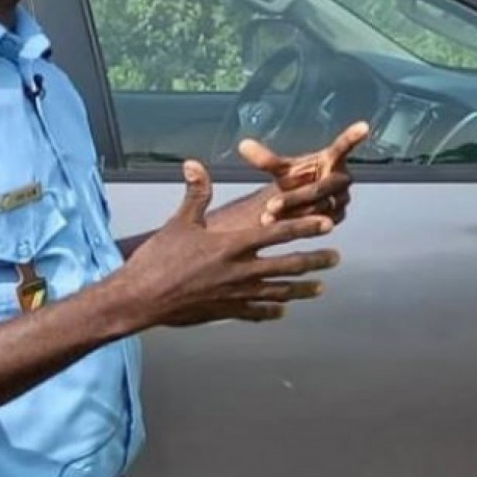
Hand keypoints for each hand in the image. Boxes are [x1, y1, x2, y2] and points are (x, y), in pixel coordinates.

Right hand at [118, 160, 339, 327]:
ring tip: (320, 288)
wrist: (140, 299)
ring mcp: (236, 295)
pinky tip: (282, 312)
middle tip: (336, 257)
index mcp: (233, 245)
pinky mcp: (225, 312)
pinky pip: (255, 312)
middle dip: (315, 260)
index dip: (307, 227)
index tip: (328, 224)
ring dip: (302, 289)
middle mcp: (241, 271)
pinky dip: (270, 311)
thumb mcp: (179, 222)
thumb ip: (196, 193)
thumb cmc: (158, 259)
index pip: (279, 233)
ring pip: (279, 292)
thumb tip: (194, 163)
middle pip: (289, 265)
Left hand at [239, 121, 370, 225]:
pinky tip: (278, 227)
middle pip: (322, 188)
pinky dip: (298, 223)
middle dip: (296, 197)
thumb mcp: (280, 169)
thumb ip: (265, 159)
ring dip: (294, 213)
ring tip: (268, 217)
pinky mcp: (337, 217)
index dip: (353, 137)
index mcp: (332, 160)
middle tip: (272, 205)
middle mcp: (341, 178)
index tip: (364, 125)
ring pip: (319, 207)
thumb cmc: (295, 180)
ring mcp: (342, 199)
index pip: (343, 147)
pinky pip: (318, 221)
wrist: (299, 204)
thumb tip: (243, 145)